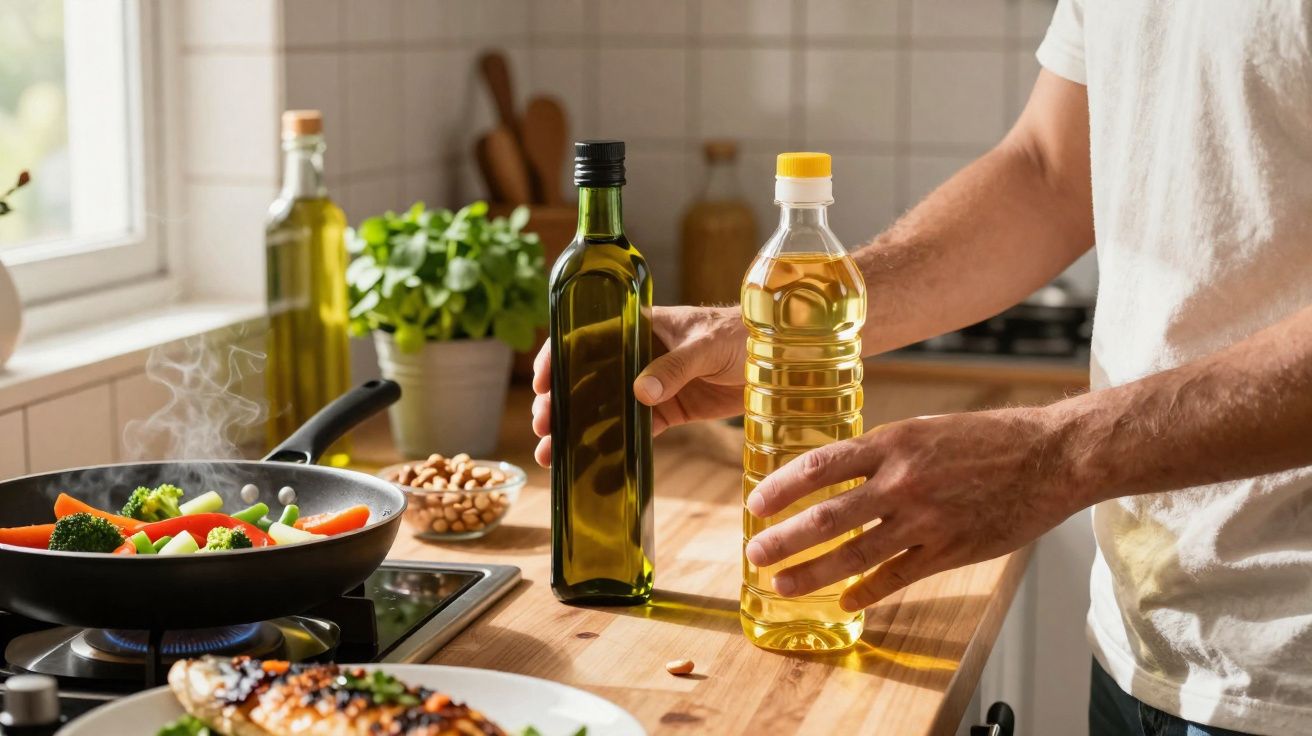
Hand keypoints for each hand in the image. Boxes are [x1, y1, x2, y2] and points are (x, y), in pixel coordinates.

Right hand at [531, 305, 746, 466]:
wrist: (778, 358)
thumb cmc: (741, 335)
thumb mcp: (706, 346)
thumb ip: (674, 367)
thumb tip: (640, 392)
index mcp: (639, 326)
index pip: (586, 336)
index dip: (557, 358)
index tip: (540, 384)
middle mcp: (638, 354)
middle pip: (586, 377)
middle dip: (560, 403)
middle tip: (544, 429)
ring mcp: (651, 384)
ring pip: (604, 408)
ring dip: (578, 431)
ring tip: (553, 456)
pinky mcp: (669, 410)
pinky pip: (636, 431)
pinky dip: (615, 450)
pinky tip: (595, 470)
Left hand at [744, 407, 1079, 610]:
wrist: (1050, 456)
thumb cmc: (988, 438)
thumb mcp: (925, 430)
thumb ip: (884, 453)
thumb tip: (839, 473)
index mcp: (893, 443)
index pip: (820, 466)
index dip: (782, 487)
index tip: (756, 504)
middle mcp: (902, 481)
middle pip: (827, 516)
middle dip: (785, 540)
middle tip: (755, 555)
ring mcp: (926, 519)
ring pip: (855, 553)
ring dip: (813, 573)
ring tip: (783, 586)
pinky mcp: (951, 549)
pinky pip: (898, 576)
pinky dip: (867, 591)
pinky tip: (846, 601)